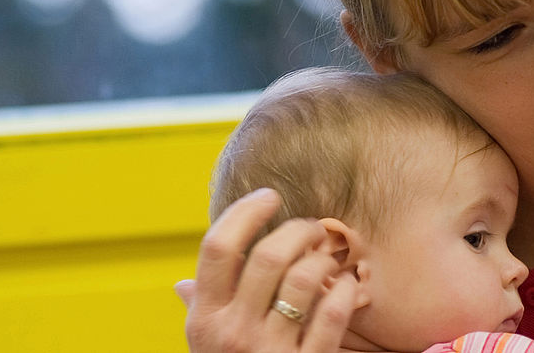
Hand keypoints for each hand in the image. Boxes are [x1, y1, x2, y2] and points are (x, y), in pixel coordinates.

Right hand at [178, 188, 362, 352]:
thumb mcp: (207, 348)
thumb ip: (201, 311)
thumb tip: (183, 284)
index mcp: (204, 319)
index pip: (217, 248)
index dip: (244, 212)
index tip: (269, 196)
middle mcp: (232, 332)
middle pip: (268, 255)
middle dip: (298, 230)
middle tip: (312, 228)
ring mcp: (268, 351)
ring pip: (304, 279)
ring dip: (325, 258)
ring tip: (331, 256)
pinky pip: (332, 316)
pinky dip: (347, 293)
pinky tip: (349, 287)